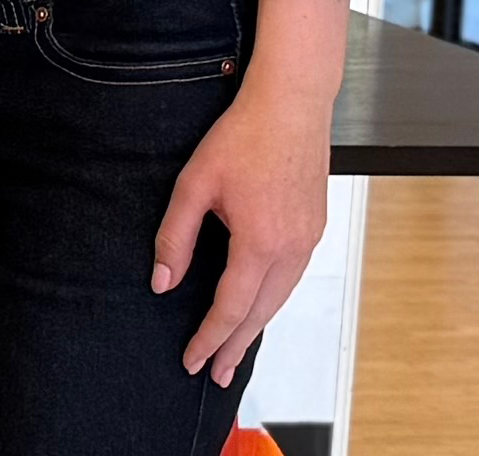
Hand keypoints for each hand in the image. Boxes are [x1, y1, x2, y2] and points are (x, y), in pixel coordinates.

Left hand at [154, 73, 330, 385]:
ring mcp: (309, 240)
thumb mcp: (194, 185)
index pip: (230, 308)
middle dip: (234, 346)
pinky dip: (271, 299)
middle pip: (259, 313)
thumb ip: (176, 238)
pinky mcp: (315, 228)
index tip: (191, 361)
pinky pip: (291, 278)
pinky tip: (257, 304)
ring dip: (255, 325)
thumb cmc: (242, 137)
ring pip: (279, 298)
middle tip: (214, 373)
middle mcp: (292, 250)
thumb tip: (163, 283)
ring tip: (234, 348)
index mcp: (260, 244)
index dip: (208, 338)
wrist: (291, 105)